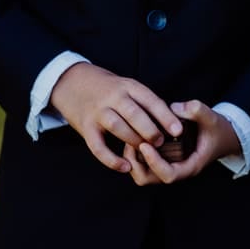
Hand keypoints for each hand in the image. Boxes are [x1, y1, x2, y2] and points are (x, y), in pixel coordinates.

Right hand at [49, 63, 181, 173]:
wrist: (71, 81)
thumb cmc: (106, 88)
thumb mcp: (125, 85)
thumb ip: (142, 101)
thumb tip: (169, 122)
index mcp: (127, 85)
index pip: (149, 99)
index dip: (165, 115)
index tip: (178, 130)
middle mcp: (113, 96)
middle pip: (134, 113)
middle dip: (150, 130)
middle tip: (161, 142)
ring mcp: (98, 111)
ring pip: (118, 126)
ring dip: (133, 140)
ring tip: (144, 151)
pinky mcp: (86, 127)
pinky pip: (98, 146)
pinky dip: (111, 160)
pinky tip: (125, 167)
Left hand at [124, 99, 240, 185]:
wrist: (223, 135)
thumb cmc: (217, 129)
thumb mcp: (211, 117)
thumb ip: (196, 110)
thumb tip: (174, 107)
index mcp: (191, 165)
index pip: (169, 175)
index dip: (154, 163)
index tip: (145, 145)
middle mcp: (178, 169)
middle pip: (150, 179)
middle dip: (137, 164)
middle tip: (131, 142)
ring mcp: (170, 165)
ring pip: (144, 174)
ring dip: (134, 160)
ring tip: (131, 139)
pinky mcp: (165, 158)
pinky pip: (145, 164)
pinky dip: (136, 155)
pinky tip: (135, 136)